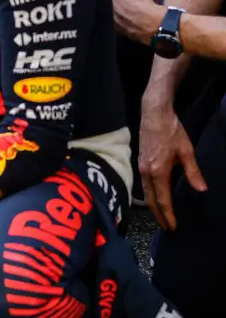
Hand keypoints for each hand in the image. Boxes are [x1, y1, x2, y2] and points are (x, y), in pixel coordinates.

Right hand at [139, 98, 206, 231]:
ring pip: (145, 193)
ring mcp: (140, 166)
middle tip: (166, 228)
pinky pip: (143, 184)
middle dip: (158, 216)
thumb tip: (201, 190)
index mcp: (158, 171)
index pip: (163, 200)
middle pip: (150, 200)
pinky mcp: (140, 161)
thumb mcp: (187, 151)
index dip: (168, 215)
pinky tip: (154, 197)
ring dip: (152, 207)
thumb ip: (193, 172)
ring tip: (160, 216)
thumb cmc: (172, 131)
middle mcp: (146, 172)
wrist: (153, 113)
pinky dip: (149, 195)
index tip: (173, 227)